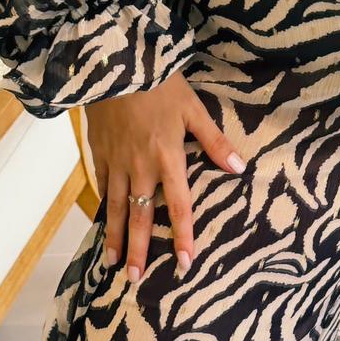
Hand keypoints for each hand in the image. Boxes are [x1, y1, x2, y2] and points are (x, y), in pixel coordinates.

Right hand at [85, 72, 245, 281]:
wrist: (114, 61)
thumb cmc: (158, 83)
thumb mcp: (193, 109)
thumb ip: (215, 143)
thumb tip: (241, 169)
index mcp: (168, 158)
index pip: (179, 206)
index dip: (182, 236)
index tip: (184, 263)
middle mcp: (140, 167)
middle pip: (140, 216)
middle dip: (139, 249)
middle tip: (135, 279)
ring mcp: (116, 161)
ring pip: (115, 207)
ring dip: (114, 237)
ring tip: (113, 264)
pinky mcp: (98, 151)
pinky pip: (101, 186)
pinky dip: (103, 207)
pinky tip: (103, 223)